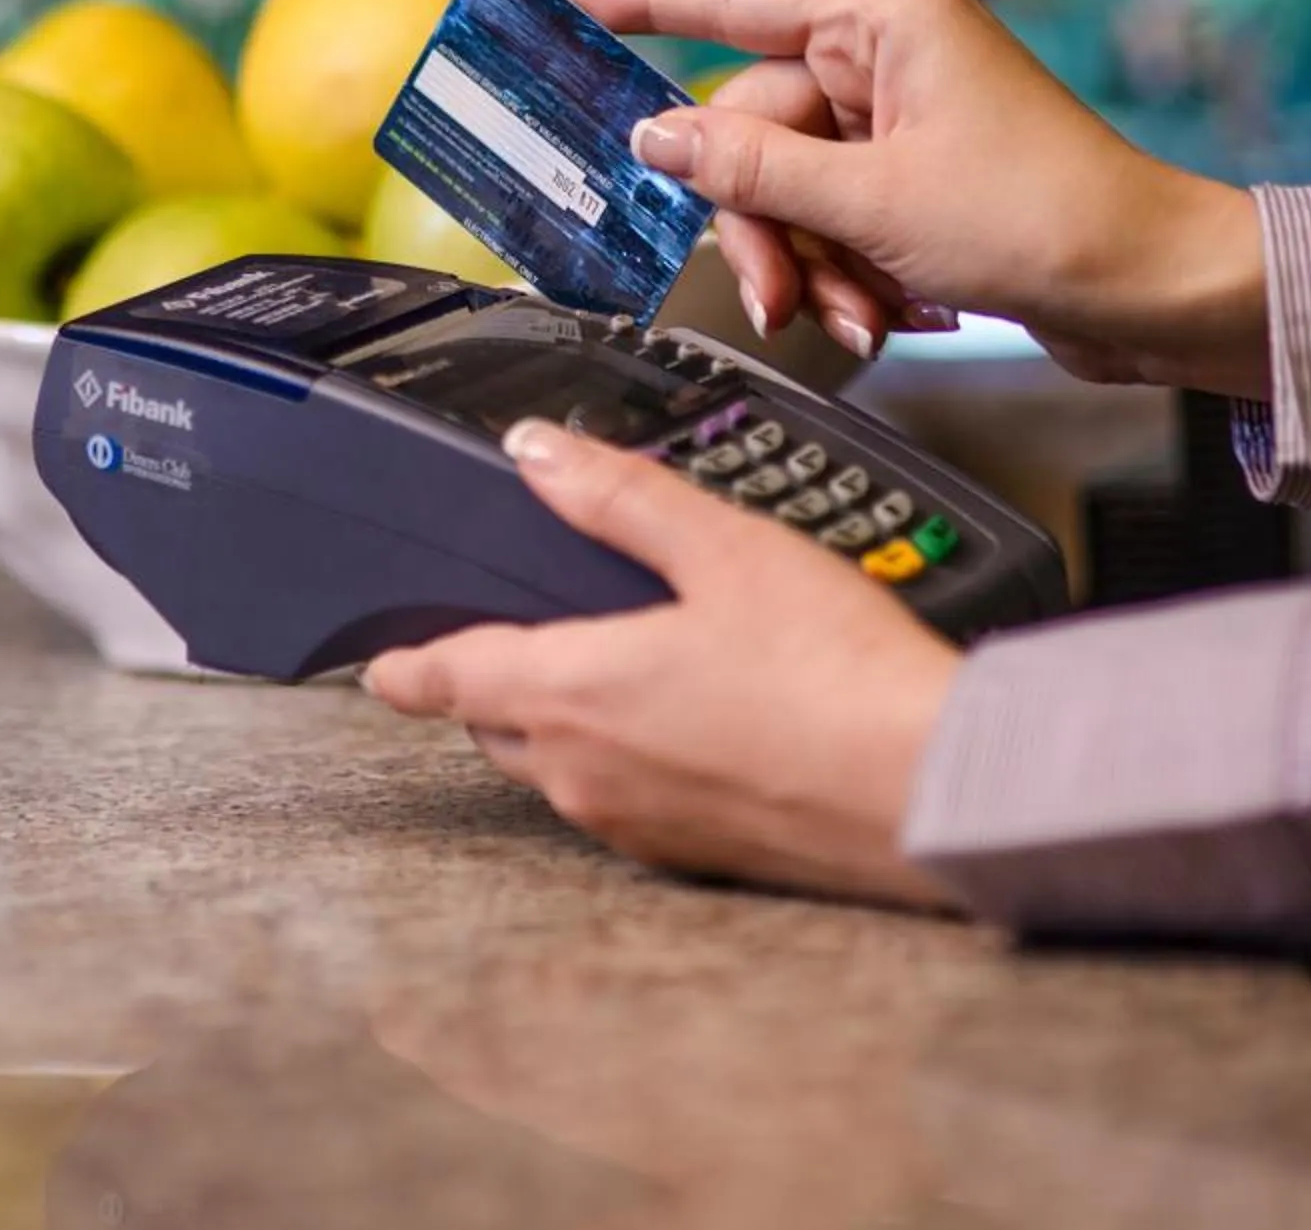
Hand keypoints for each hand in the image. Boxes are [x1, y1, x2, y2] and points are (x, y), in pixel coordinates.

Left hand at [364, 417, 963, 908]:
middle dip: (494, 681)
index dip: (405, 663)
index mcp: (573, 694)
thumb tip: (539, 453)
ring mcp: (634, 825)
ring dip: (565, 721)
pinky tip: (697, 724)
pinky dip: (630, 760)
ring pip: (559, 768)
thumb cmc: (839, 678)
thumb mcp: (726, 551)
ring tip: (627, 666)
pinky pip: (622, 803)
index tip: (380, 662)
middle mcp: (585, 774)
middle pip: (497, 723)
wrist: (930, 793)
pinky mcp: (689, 857)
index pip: (447, 676)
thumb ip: (620, 499)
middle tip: (524, 634)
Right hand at [566, 0, 1269, 397]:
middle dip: (763, 224)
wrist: (1156, 292)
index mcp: (884, 18)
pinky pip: (837, 215)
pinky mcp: (920, 174)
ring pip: (790, 187)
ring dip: (811, 262)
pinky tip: (892, 314)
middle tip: (775, 297)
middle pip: (754, 126)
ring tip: (858, 318)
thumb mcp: (873, 203)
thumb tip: (657, 137)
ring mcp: (905, 115)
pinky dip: (849, 271)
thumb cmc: (1048, 223)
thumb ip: (751, 171)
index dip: (641, 1)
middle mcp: (889, 53)